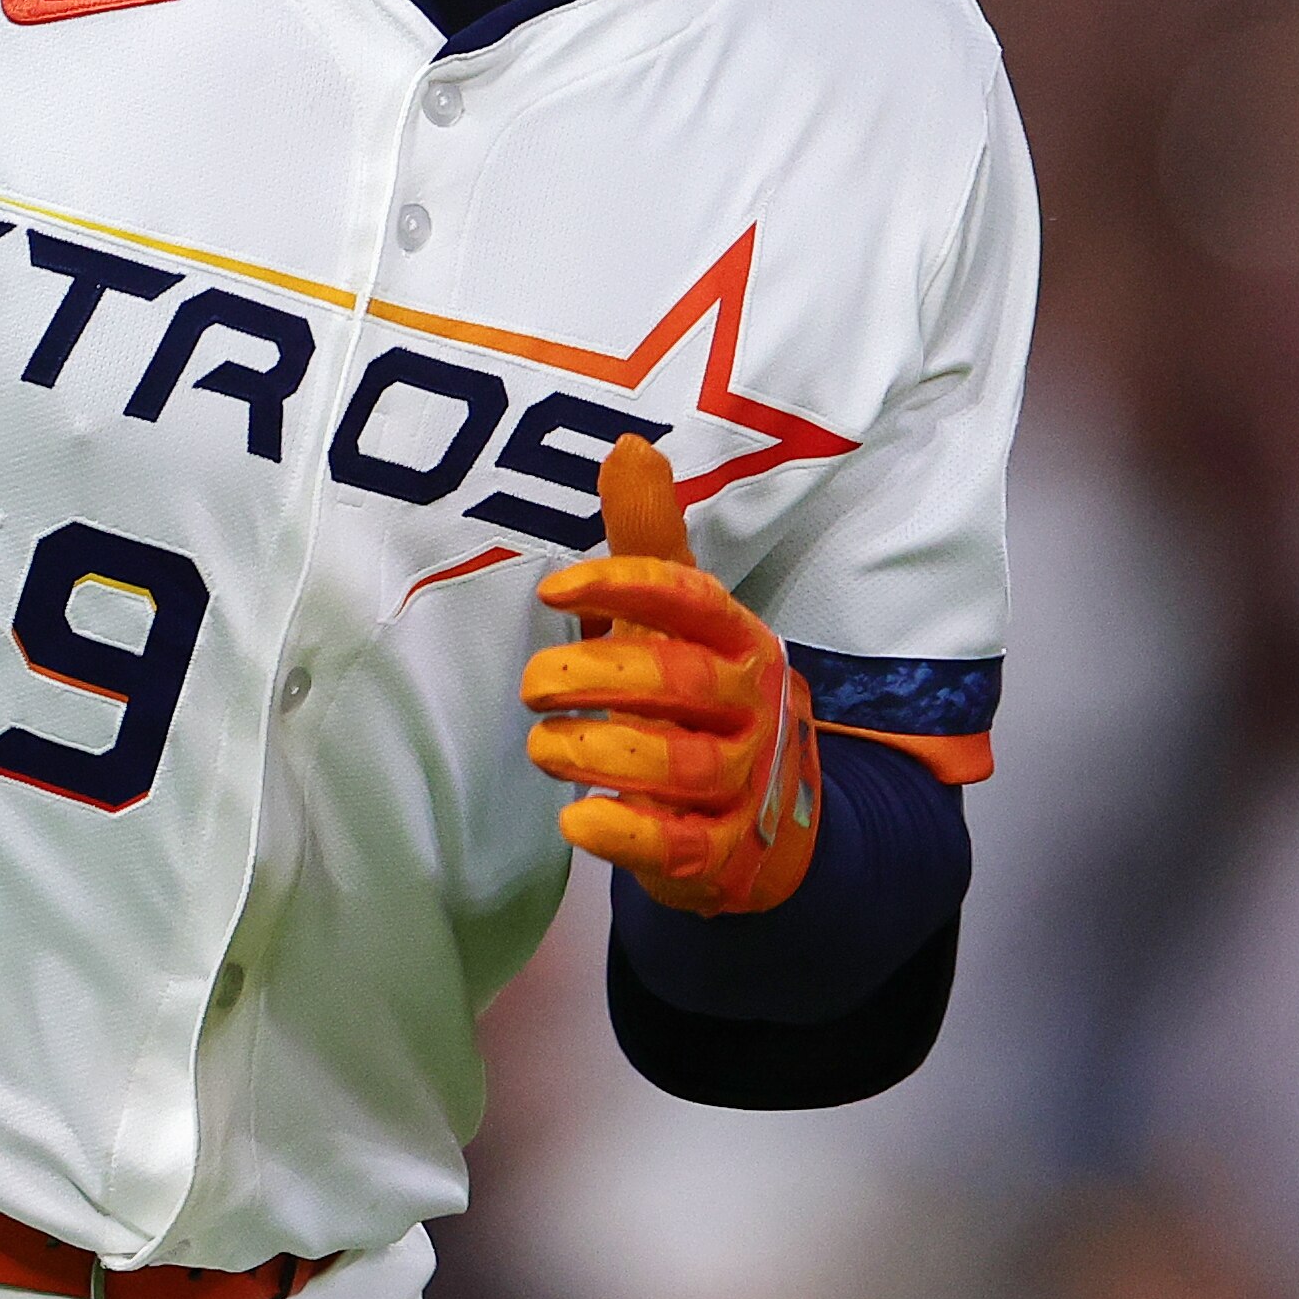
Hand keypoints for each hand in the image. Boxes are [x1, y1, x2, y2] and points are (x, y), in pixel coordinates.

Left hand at [520, 436, 821, 915]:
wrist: (767, 824)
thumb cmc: (699, 699)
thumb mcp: (679, 621)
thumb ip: (648, 541)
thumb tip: (628, 445)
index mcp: (738, 637)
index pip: (689, 599)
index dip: (622, 588)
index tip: (551, 588)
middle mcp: (750, 705)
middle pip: (677, 680)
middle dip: (594, 677)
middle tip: (531, 686)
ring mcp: (743, 782)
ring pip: (677, 762)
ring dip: (597, 750)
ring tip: (543, 745)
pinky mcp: (722, 852)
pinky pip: (678, 842)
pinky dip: (625, 831)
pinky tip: (577, 818)